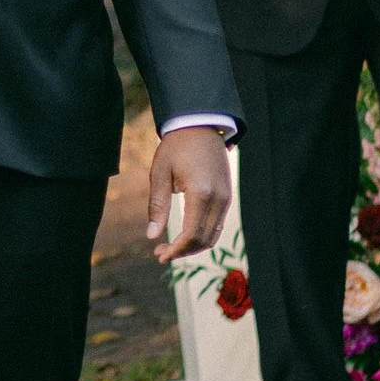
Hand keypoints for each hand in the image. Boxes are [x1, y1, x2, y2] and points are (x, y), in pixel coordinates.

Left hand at [147, 125, 232, 260]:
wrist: (200, 125)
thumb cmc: (176, 147)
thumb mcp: (160, 173)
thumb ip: (157, 206)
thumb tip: (152, 236)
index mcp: (201, 193)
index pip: (191, 234)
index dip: (176, 250)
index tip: (159, 255)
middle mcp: (219, 198)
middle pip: (204, 239)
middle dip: (183, 252)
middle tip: (160, 253)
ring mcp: (226, 197)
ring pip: (213, 235)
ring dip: (193, 246)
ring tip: (170, 247)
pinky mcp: (227, 196)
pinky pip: (217, 224)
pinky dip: (202, 235)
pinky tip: (184, 234)